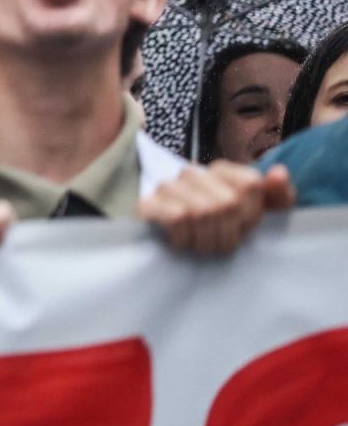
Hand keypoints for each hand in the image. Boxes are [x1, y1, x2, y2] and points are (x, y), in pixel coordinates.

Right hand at [138, 162, 293, 257]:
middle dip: (230, 233)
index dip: (252, 213)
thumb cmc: (224, 233)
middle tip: (224, 243)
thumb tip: (278, 172)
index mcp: (222, 171)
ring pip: (203, 211)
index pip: (250, 184)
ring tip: (205, 245)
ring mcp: (168, 187)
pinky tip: (185, 242)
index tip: (246, 227)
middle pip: (228, 202)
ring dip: (208, 240)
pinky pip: (177, 217)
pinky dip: (187, 237)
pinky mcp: (147, 204)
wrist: (178, 253)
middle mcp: (193, 173)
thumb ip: (278, 196)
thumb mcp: (260, 217)